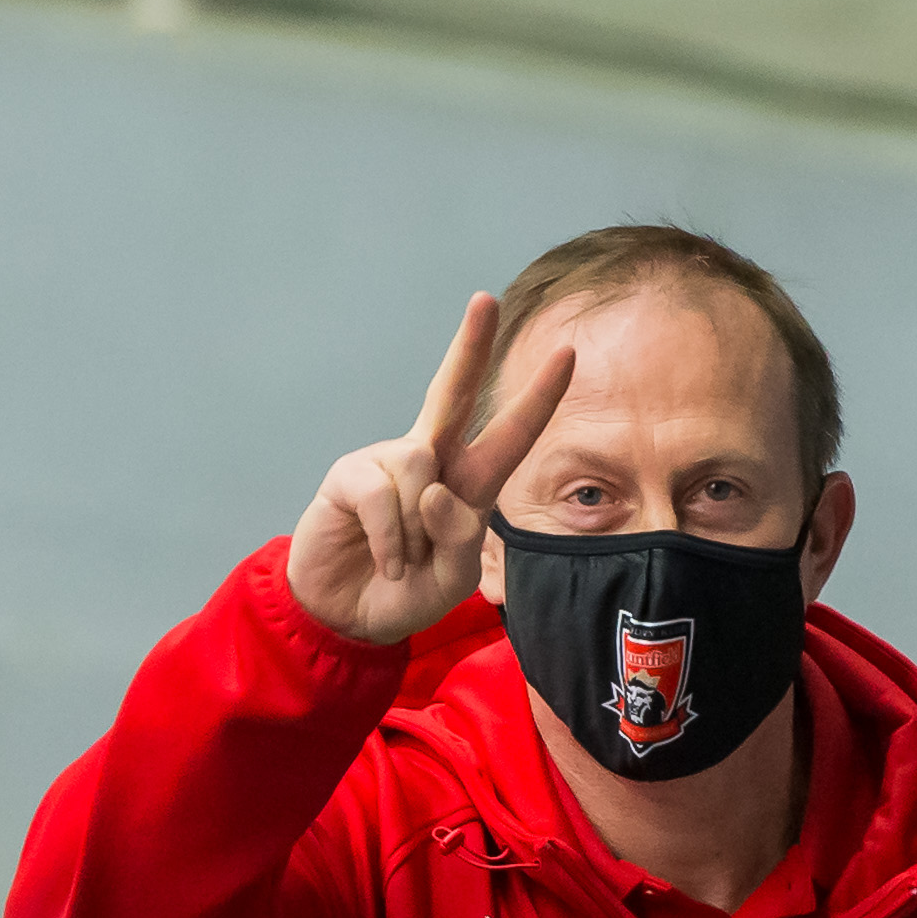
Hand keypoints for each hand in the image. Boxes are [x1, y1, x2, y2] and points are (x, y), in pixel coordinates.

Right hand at [287, 292, 574, 644]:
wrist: (349, 617)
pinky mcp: (349, 476)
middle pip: (453, 393)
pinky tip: (384, 559)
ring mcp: (387, 463)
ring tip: (403, 561)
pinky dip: (390, 539)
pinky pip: (383, 495)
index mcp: (468, 482)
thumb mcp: (454, 575)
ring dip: (417, 530)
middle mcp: (430, 460)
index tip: (567, 352)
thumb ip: (460, 536)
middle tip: (485, 300)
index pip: (508, 434)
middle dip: (469, 346)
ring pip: (421, 469)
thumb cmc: (407, 591)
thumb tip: (434, 489)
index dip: (538, 397)